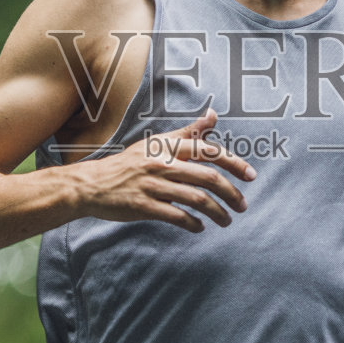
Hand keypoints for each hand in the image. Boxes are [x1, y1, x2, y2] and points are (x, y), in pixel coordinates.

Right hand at [81, 109, 256, 231]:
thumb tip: (213, 115)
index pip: (209, 151)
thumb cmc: (129, 163)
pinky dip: (193, 224)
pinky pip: (177, 216)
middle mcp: (162, 163)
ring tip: (227, 220)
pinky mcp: (144, 206)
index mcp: (167, 146)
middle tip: (242, 205)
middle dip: (231, 193)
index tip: (251, 176)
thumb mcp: (157, 143)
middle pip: (207, 177)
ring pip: (196, 199)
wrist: (92, 184)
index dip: (234, 163)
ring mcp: (153, 185)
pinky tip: (200, 227)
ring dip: (217, 213)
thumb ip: (188, 132)